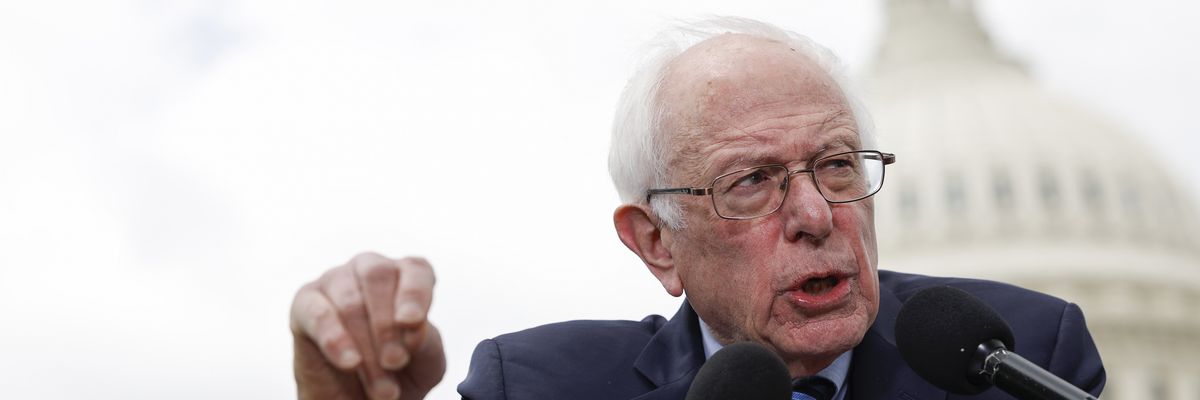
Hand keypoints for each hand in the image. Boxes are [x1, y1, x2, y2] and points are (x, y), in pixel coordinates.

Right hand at [290, 253, 445, 399]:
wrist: (361, 399)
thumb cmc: (401, 372)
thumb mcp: (425, 361)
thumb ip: (425, 339)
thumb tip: (411, 324)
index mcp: (407, 276)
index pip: (415, 270)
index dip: (415, 293)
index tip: (413, 322)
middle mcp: (370, 269)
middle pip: (378, 277)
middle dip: (387, 325)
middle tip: (395, 363)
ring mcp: (335, 281)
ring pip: (350, 303)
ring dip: (366, 349)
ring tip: (380, 388)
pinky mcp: (305, 303)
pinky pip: (318, 313)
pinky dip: (334, 339)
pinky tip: (350, 363)